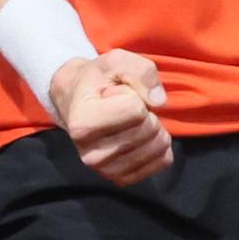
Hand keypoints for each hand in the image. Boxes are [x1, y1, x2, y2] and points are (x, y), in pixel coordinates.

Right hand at [50, 49, 173, 185]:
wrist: (77, 102)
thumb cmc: (97, 80)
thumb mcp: (115, 61)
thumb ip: (141, 71)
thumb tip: (159, 101)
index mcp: (84, 124)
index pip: (136, 109)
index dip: (134, 94)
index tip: (116, 93)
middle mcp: (91, 154)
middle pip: (148, 130)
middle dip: (147, 111)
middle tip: (126, 107)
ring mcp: (106, 170)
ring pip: (158, 148)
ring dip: (155, 128)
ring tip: (132, 121)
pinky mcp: (120, 179)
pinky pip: (161, 161)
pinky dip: (160, 145)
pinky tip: (141, 136)